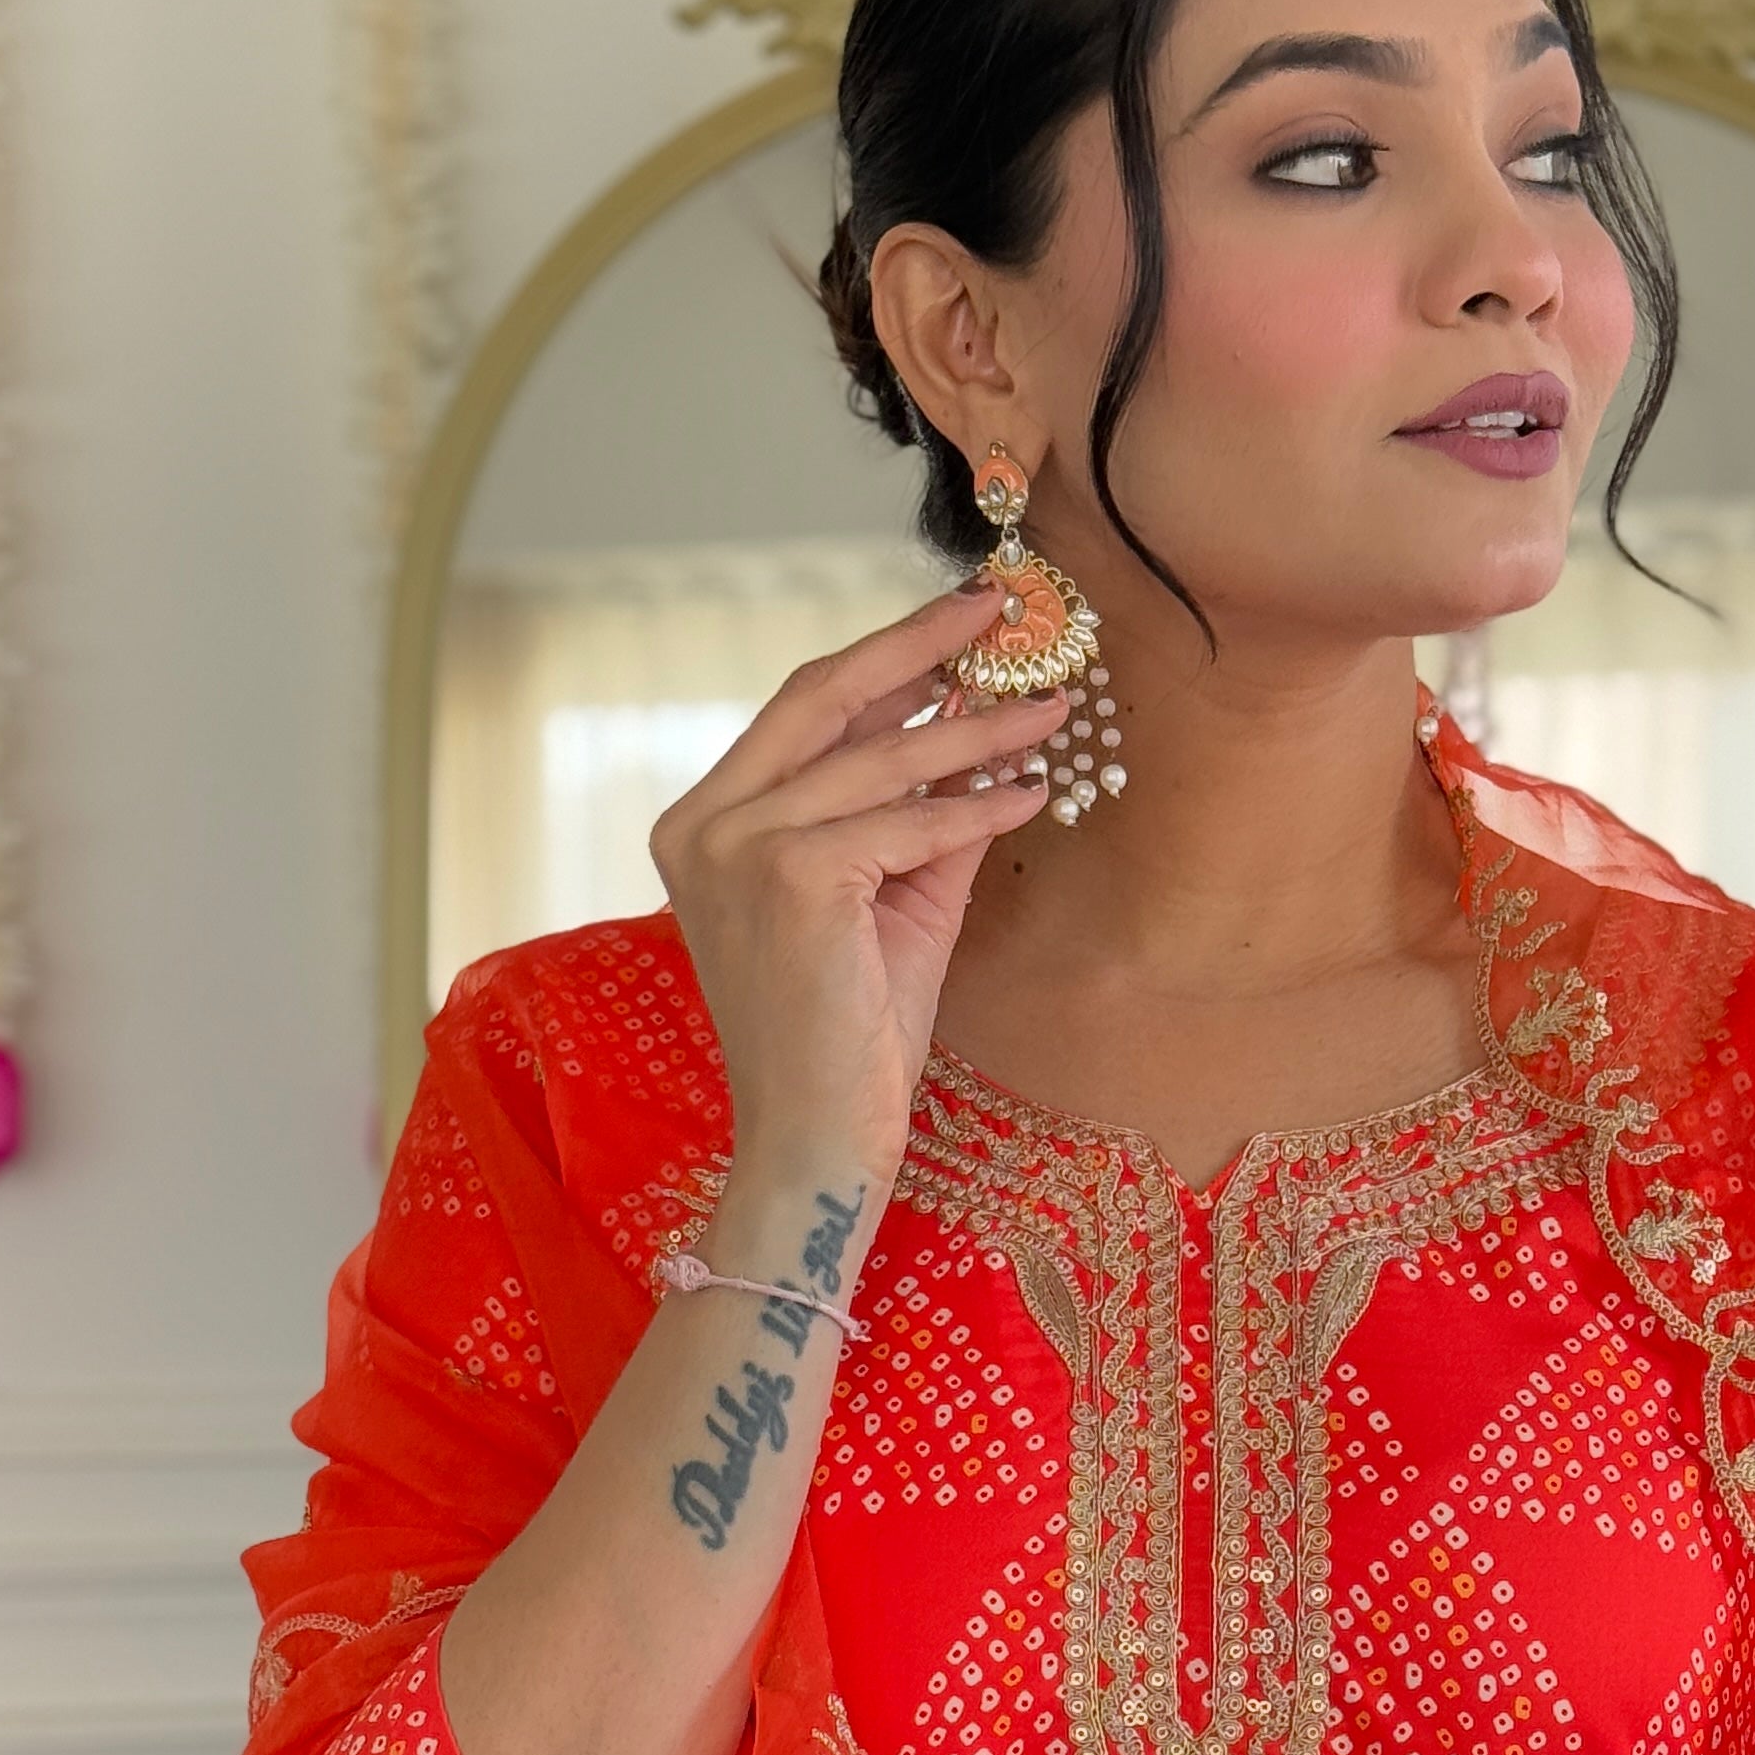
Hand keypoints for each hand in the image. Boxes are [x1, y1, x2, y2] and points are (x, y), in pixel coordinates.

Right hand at [650, 578, 1065, 1188]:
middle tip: (1004, 614)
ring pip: (881, 760)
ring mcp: (737, 848)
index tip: (959, 623)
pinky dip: (978, 805)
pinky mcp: (791, 880)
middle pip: (825, 696)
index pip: (802, 711)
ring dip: (979, 730)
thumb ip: (919, 819)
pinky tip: (1033, 790)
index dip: (886, 658)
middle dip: (922, 645)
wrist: (819, 1140)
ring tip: (1051, 709)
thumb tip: (983, 733)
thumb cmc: (847, 1036)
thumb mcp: (890, 903)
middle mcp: (703, 824)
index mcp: (703, 822)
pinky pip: (909, 823)